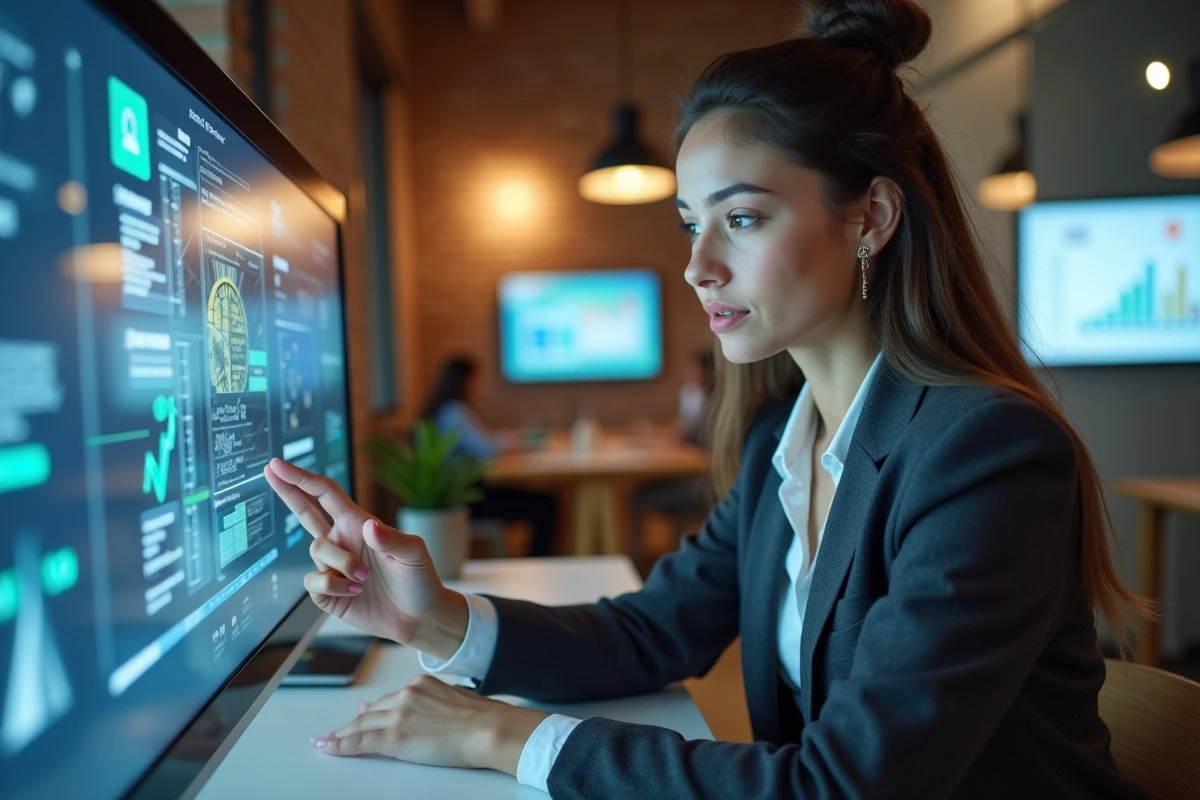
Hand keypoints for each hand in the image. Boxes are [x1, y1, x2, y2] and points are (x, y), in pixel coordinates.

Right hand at [262, 459, 465, 654]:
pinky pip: (314, 582)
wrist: (419, 616)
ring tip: (365, 579)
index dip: (302, 478)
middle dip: (287, 491)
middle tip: (270, 471)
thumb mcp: (413, 553)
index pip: (325, 494)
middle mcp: (341, 541)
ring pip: (316, 551)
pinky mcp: (327, 592)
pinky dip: (334, 586)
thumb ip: (392, 539)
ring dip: (340, 563)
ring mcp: (332, 566)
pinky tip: (355, 592)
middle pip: (305, 512)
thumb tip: (369, 526)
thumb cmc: (419, 580)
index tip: (278, 465)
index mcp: (358, 524)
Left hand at [311, 674, 548, 774]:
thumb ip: (434, 703)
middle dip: (352, 723)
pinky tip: (328, 747)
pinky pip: (359, 742)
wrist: (489, 729)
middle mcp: (407, 695)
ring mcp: (398, 715)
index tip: (360, 714)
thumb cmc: (483, 719)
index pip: (389, 700)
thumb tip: (424, 712)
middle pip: (371, 713)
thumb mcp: (456, 701)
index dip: (372, 711)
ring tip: (327, 741)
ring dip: (342, 734)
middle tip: (336, 732)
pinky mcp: (394, 736)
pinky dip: (339, 745)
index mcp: (422, 685)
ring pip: (360, 726)